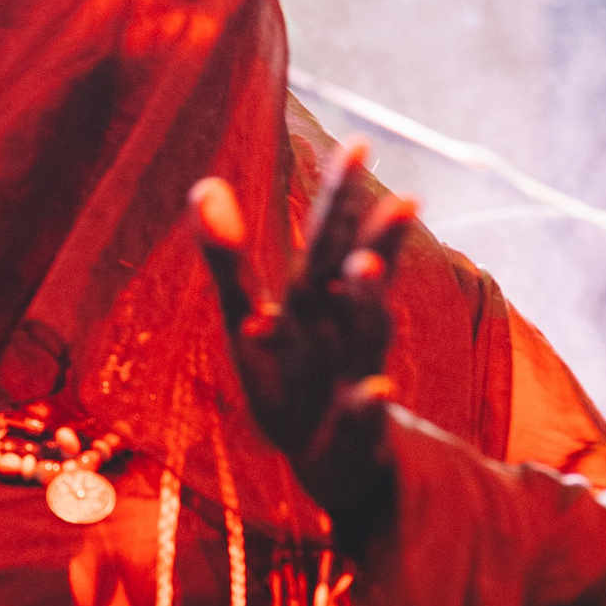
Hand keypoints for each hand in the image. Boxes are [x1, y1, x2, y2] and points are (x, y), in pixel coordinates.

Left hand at [187, 146, 416, 521]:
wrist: (334, 462)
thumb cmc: (289, 377)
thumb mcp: (248, 318)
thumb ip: (226, 258)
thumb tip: (203, 183)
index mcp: (315, 299)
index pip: (327, 239)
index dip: (340, 196)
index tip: (359, 144)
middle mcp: (340, 331)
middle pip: (352, 280)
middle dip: (374, 240)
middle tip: (402, 200)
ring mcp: (351, 378)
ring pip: (364, 339)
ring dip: (367, 304)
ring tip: (366, 265)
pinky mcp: (353, 433)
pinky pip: (360, 417)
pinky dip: (366, 403)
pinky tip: (377, 389)